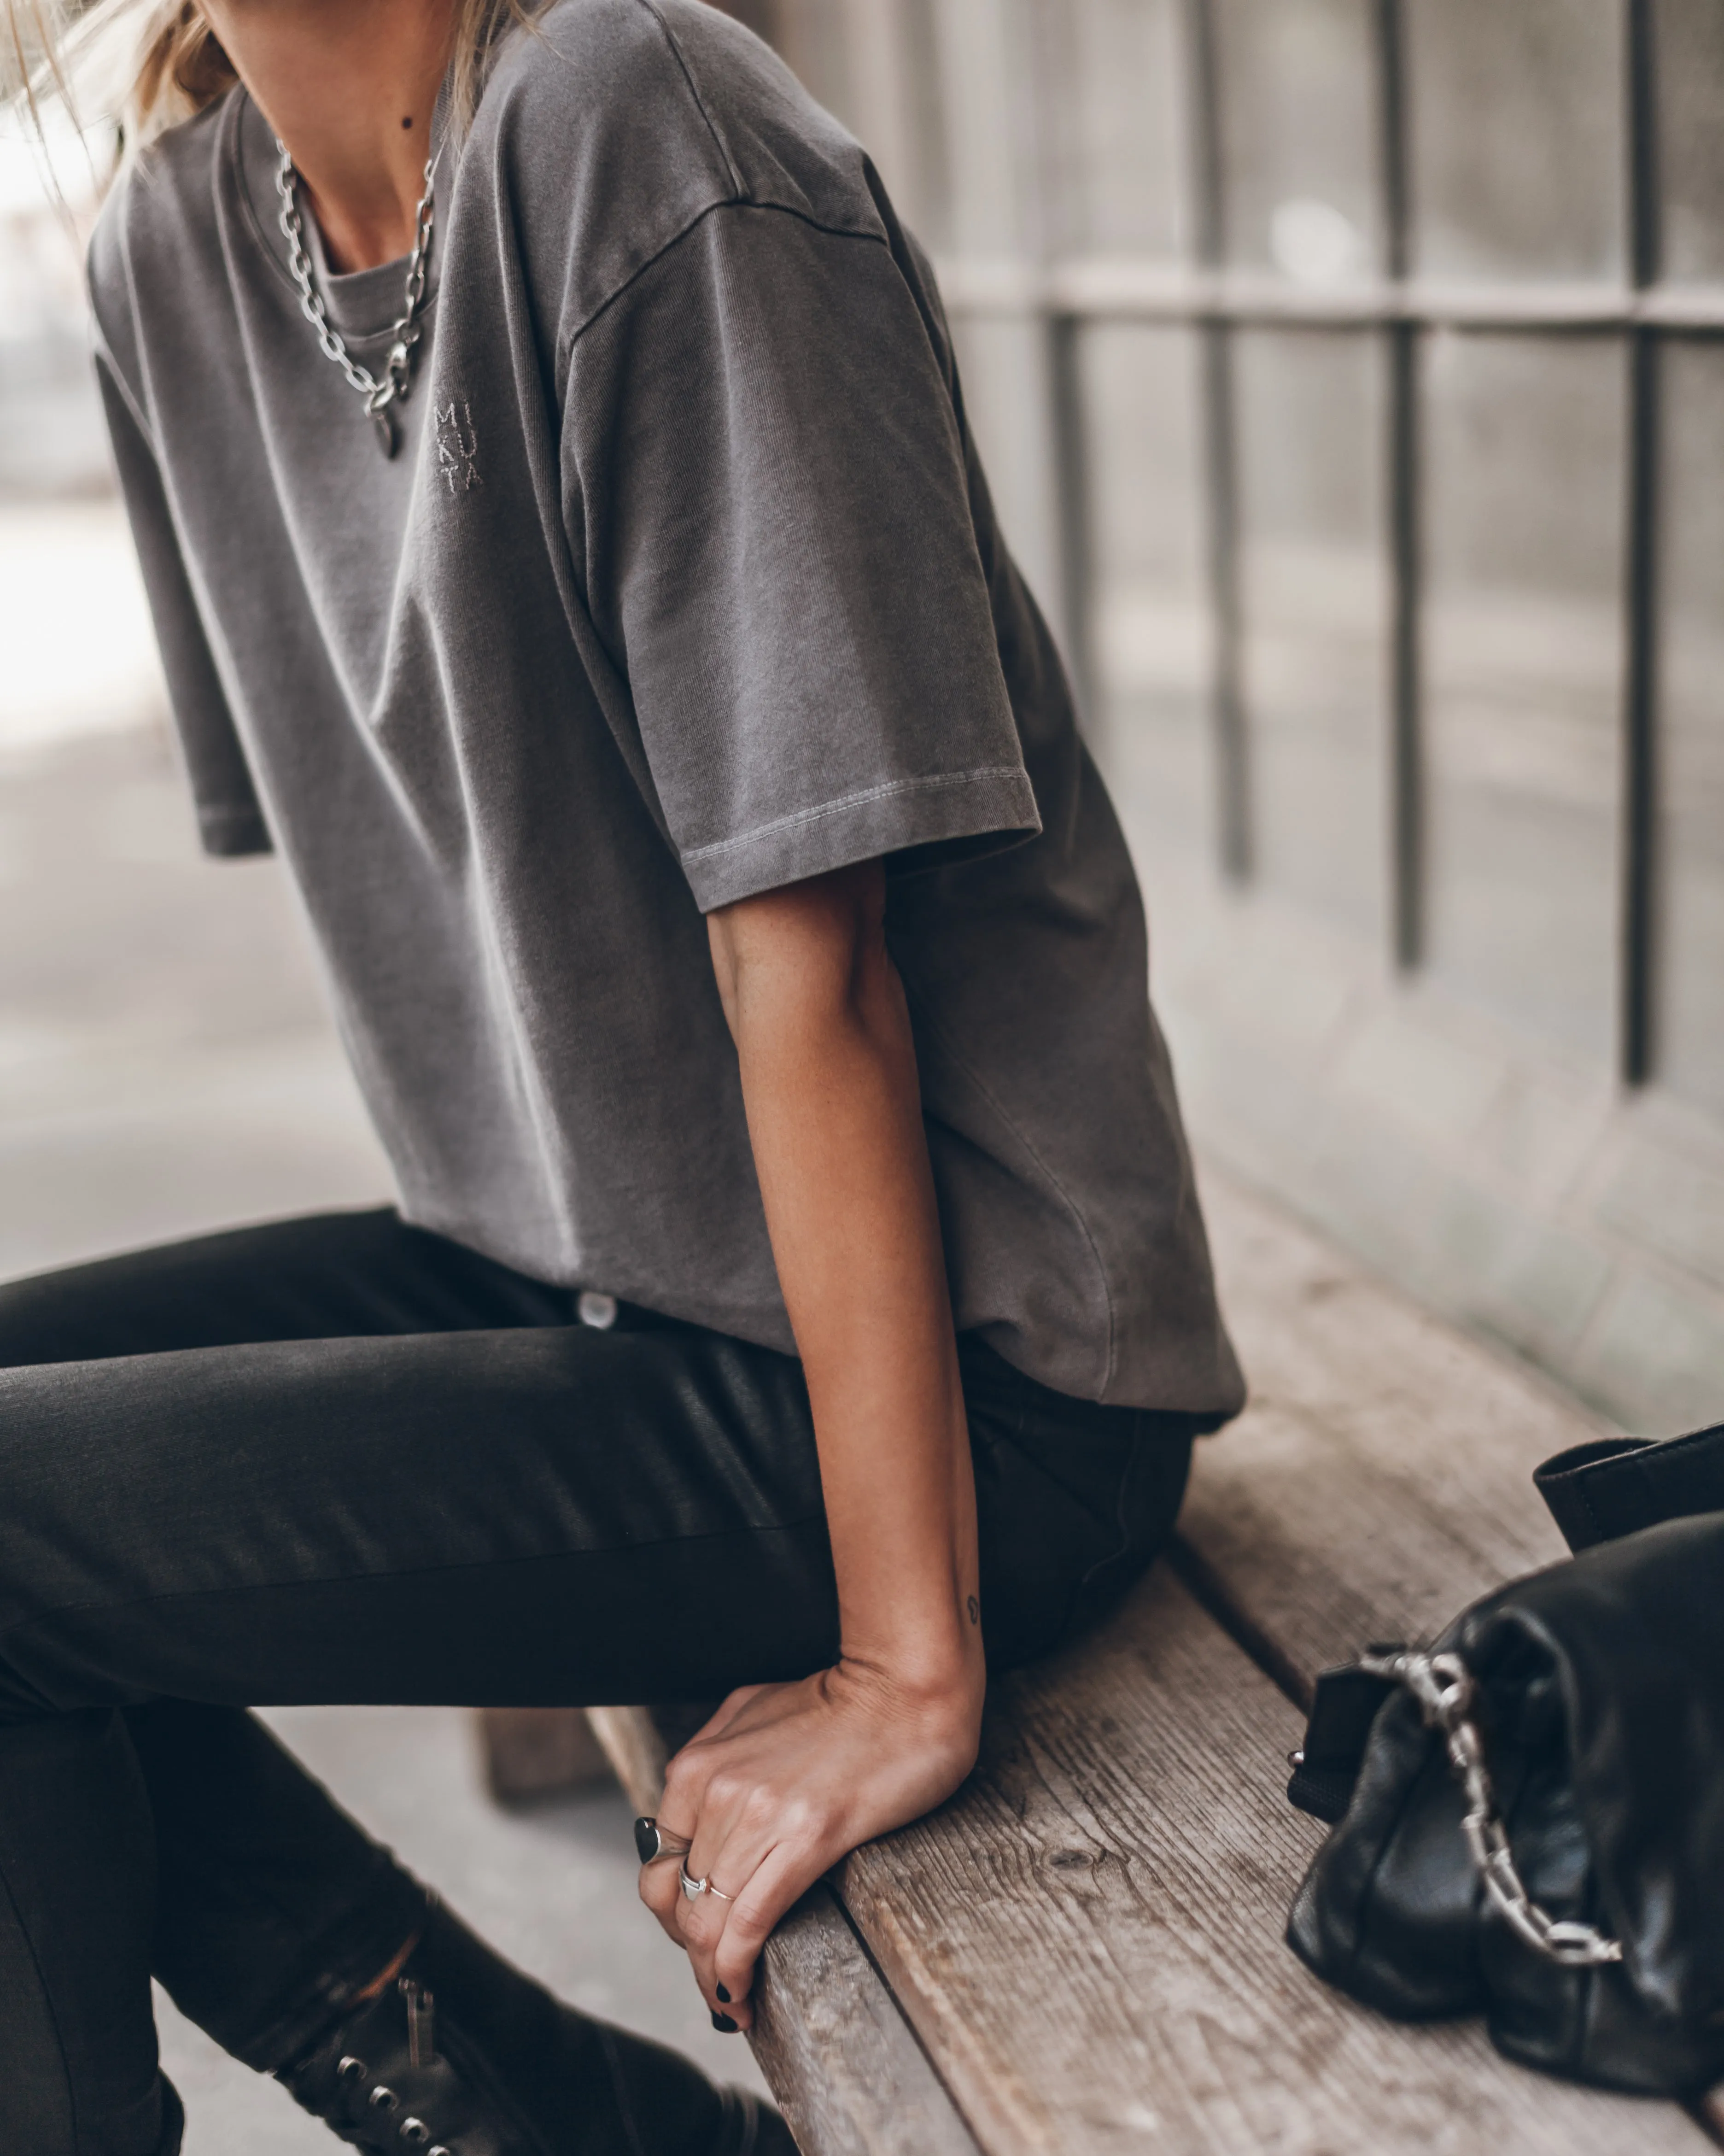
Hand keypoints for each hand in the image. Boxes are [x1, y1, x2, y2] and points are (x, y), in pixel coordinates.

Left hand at [637, 1656, 982, 2029]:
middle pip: (678, 1902)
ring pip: (707, 1922)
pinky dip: (735, 1971)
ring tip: (731, 2003)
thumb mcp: (751, 1714)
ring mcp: (758, 1814)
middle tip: (719, 1978)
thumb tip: (697, 1813)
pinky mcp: (807, 1837)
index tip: (699, 1936)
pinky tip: (742, 1995)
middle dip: (692, 1952)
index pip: (657, 1865)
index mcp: (697, 1764)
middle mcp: (715, 1789)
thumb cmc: (841, 1701)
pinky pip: (749, 1923)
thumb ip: (716, 1760)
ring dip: (713, 1977)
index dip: (675, 1914)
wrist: (904, 1689)